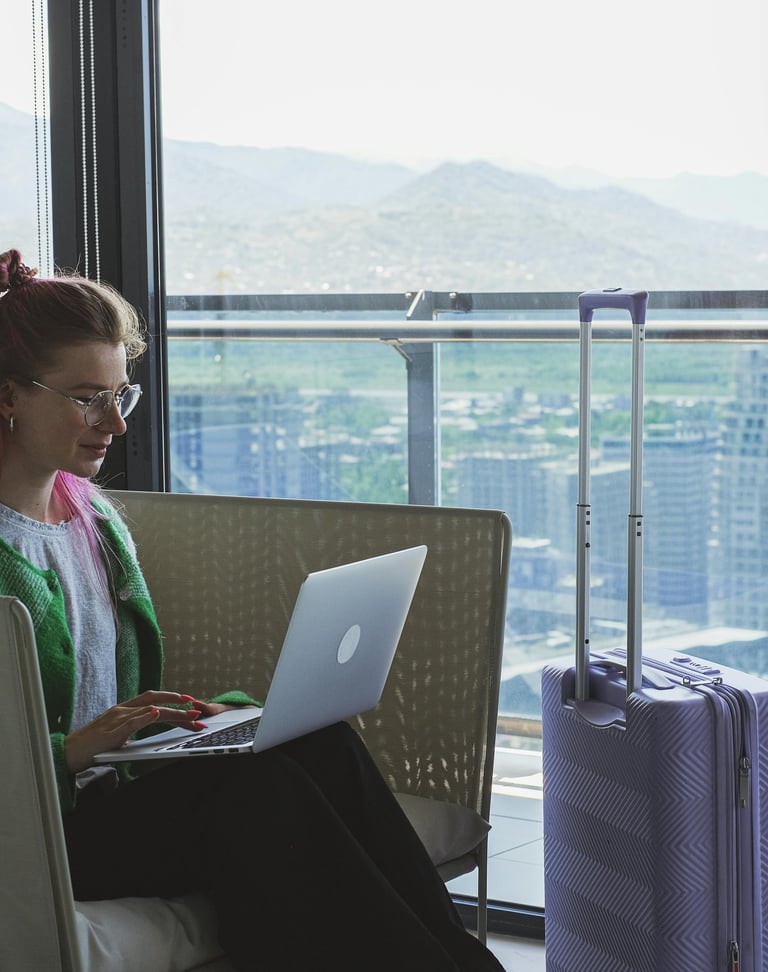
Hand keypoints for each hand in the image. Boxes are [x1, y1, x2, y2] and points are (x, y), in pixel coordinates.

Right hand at [63, 691, 209, 773]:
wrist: (68, 752)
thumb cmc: (92, 746)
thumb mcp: (117, 734)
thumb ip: (133, 730)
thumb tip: (149, 730)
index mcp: (124, 710)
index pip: (152, 700)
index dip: (171, 698)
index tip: (189, 702)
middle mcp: (122, 710)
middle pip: (155, 701)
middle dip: (179, 705)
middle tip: (198, 709)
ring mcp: (116, 720)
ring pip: (149, 711)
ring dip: (172, 713)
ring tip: (189, 715)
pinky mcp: (111, 732)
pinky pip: (131, 722)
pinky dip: (145, 717)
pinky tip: (157, 713)